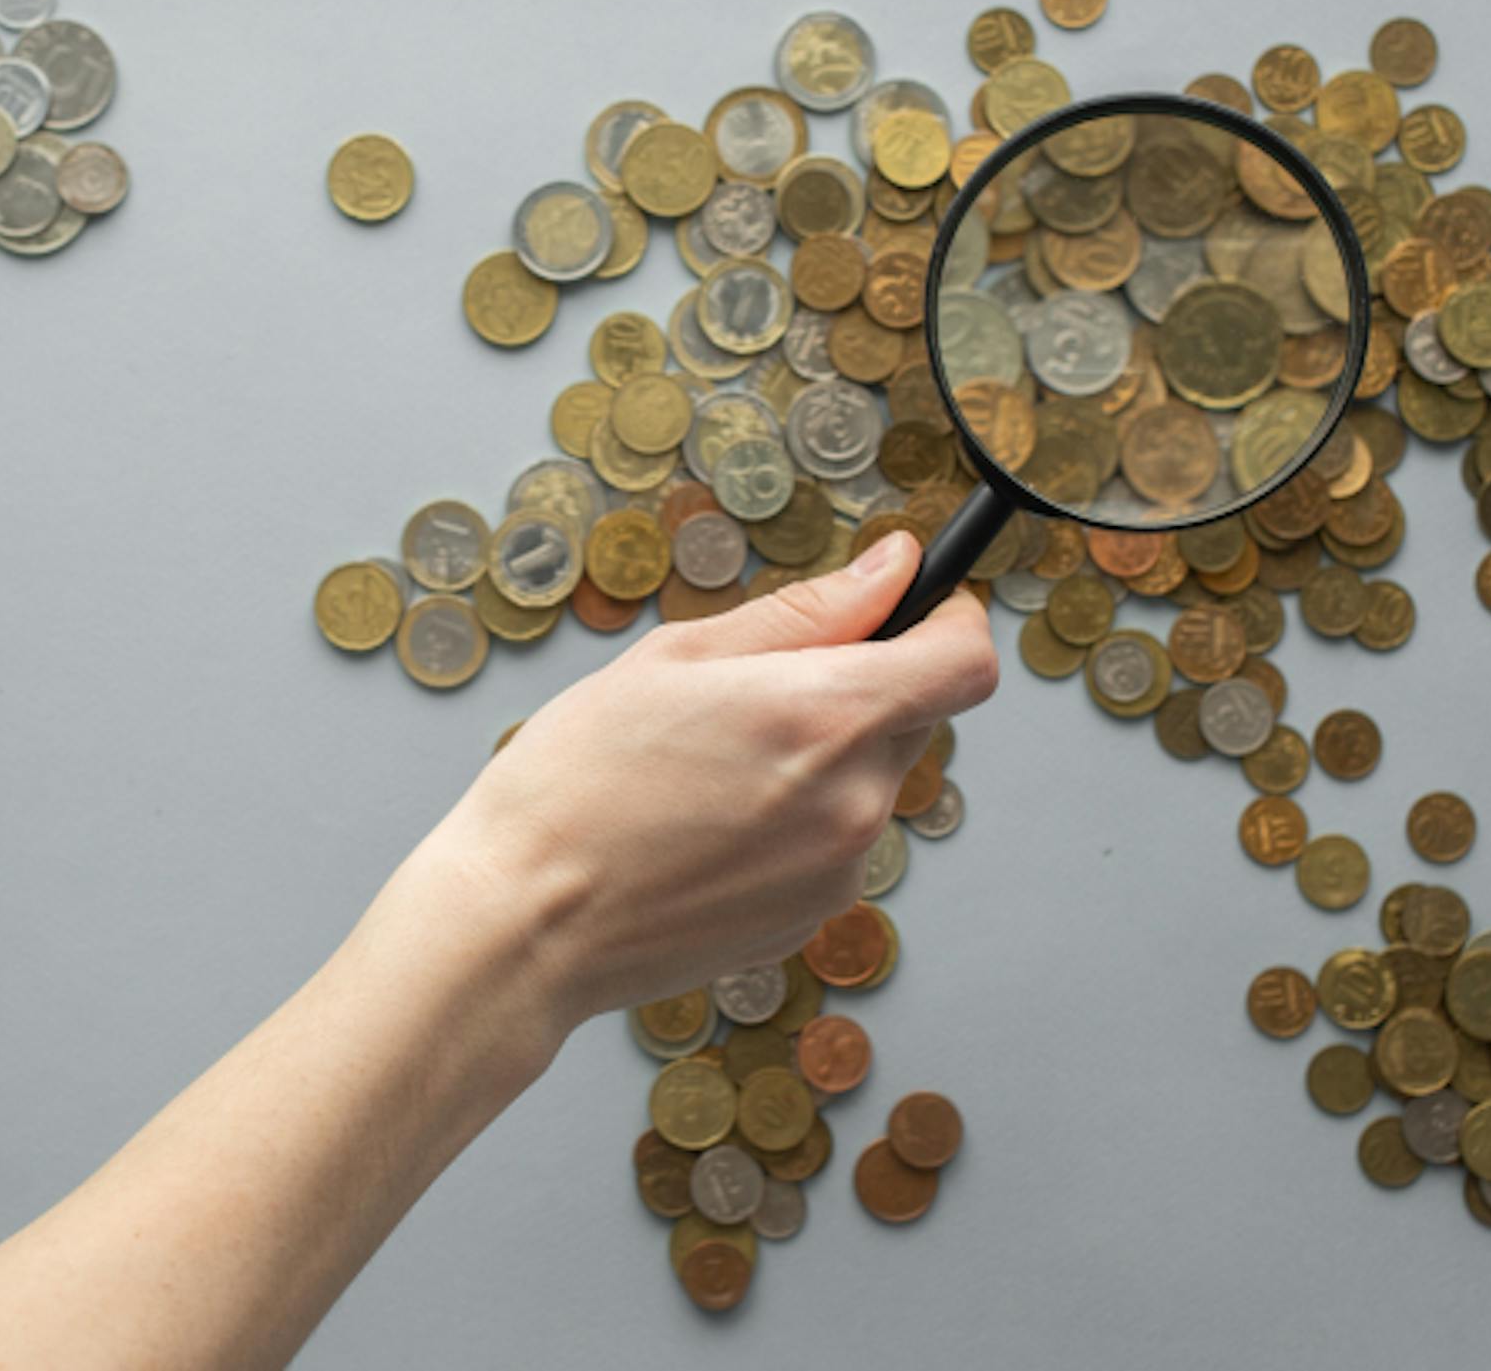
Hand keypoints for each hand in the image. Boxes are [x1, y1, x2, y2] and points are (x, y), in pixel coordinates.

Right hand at [417, 530, 1001, 1033]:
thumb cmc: (574, 783)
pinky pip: (835, 843)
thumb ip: (806, 612)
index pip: (966, 662)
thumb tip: (893, 569)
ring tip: (713, 769)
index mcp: (827, 717)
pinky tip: (710, 825)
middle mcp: (856, 801)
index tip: (911, 612)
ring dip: (823, 759)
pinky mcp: (814, 916)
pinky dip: (795, 821)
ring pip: (871, 782)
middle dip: (861, 688)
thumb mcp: (676, 658)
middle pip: (916, 717)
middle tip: (755, 693)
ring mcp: (841, 870)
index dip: (948, 623)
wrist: (525, 921)